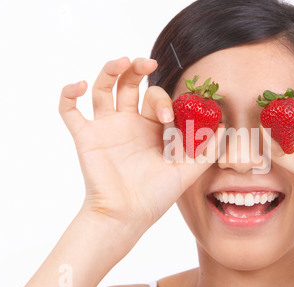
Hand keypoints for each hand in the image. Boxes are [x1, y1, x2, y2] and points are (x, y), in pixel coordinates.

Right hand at [59, 57, 219, 234]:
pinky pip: (70, 111)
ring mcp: (106, 128)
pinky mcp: (85, 137)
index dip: (163, 99)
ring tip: (122, 62)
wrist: (127, 217)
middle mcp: (128, 123)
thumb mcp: (187, 172)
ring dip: (110, 71)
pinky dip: (69, 94)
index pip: (156, 98)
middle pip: (129, 84)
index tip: (171, 116)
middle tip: (148, 63)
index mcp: (151, 128)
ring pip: (102, 88)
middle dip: (137, 70)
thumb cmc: (155, 197)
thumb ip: (207, 150)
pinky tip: (79, 85)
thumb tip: (224, 127)